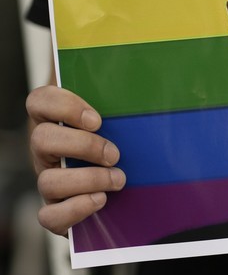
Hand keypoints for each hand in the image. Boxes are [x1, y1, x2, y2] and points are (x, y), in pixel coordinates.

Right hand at [26, 85, 125, 235]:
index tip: (97, 119)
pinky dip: (74, 210)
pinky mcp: (57, 208)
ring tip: (118, 179)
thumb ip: (118, 88)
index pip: (39, 100)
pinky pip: (49, 216)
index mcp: (56, 118)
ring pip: (47, 181)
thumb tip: (141, 58)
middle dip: (83, 146)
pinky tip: (100, 201)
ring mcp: (50, 179)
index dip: (64, 107)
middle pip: (41, 140)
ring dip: (87, 180)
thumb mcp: (118, 108)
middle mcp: (47, 149)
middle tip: (115, 153)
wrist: (126, 170)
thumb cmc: (122, 131)